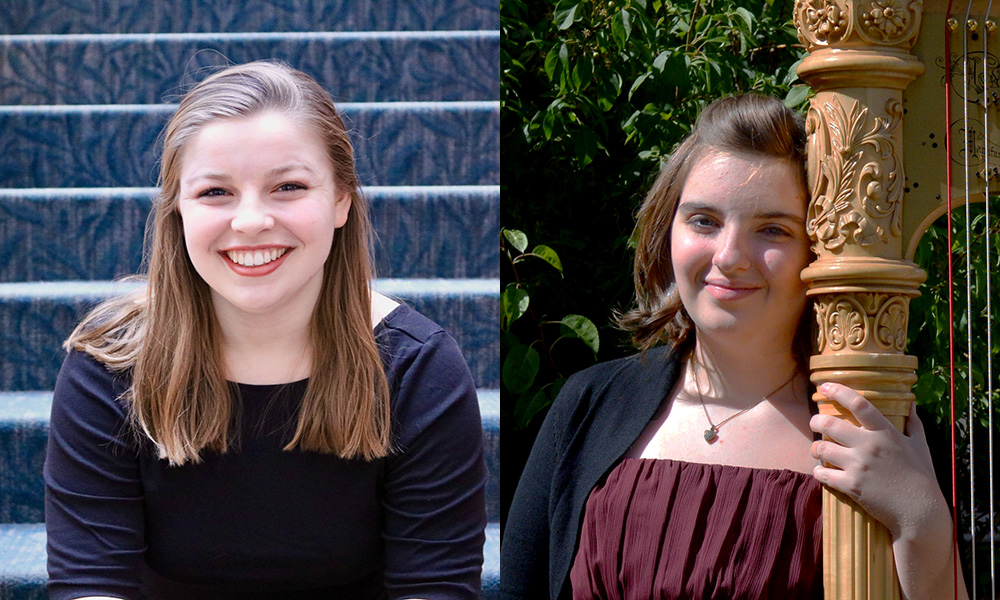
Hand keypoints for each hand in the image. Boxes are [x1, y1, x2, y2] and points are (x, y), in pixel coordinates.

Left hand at [808, 382, 942, 539]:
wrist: (919, 512)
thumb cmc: (921, 477)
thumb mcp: (920, 445)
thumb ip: (913, 422)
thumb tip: (910, 402)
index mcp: (885, 432)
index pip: (858, 404)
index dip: (838, 391)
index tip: (824, 387)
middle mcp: (869, 446)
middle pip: (829, 425)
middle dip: (816, 422)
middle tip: (815, 423)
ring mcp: (858, 466)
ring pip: (821, 449)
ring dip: (815, 449)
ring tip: (817, 450)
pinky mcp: (851, 485)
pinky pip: (822, 474)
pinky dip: (818, 472)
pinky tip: (821, 471)